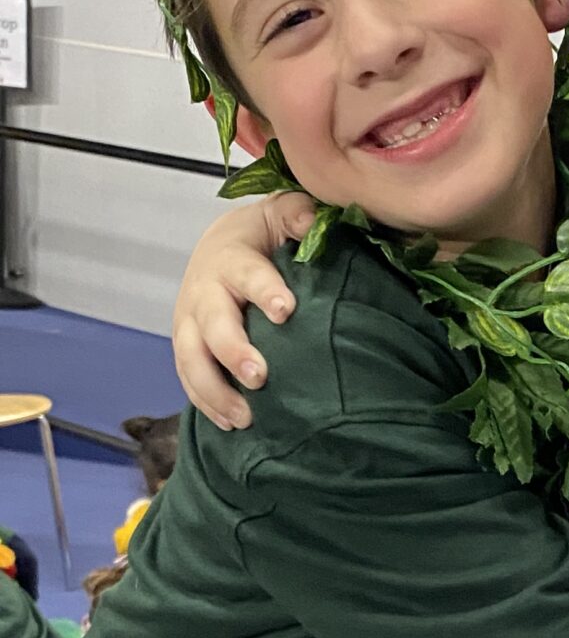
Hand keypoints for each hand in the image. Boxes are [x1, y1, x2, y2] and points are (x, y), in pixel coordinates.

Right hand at [172, 192, 315, 428]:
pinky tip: (230, 424)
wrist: (220, 248)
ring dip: (215, 391)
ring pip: (192, 360)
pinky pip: (189, 379)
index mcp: (231, 258)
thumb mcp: (280, 214)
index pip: (247, 274)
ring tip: (244, 417)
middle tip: (258, 377)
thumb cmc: (262, 237)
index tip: (286, 310)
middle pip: (212, 325)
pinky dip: (206, 404)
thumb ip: (297, 213)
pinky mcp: (187, 348)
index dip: (265, 291)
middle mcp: (204, 292)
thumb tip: (311, 221)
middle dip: (232, 351)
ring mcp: (190, 323)